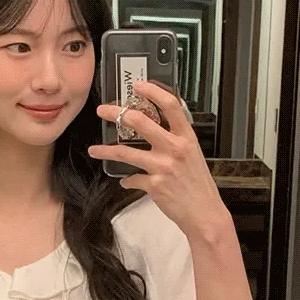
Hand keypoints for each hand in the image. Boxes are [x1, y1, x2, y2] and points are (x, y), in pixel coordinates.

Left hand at [89, 79, 230, 241]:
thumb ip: (175, 139)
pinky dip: (127, 180)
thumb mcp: (192, 155)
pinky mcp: (154, 184)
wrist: (204, 213)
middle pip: (140, 122)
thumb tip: (154, 128)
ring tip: (94, 150)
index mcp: (186, 137)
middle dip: (117, 113)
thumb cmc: (198, 185)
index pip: (170, 105)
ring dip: (106, 150)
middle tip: (104, 111)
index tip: (138, 86)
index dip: (153, 91)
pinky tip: (125, 181)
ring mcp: (163, 166)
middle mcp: (175, 148)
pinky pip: (131, 178)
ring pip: (125, 152)